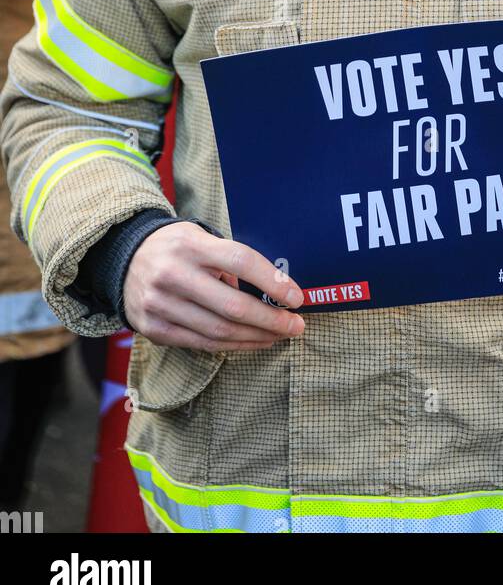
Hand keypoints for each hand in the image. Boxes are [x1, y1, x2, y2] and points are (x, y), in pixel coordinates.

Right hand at [123, 221, 305, 350]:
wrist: (123, 258)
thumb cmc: (176, 247)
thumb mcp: (201, 238)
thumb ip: (230, 262)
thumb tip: (270, 292)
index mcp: (191, 245)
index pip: (241, 261)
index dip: (273, 281)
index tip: (297, 297)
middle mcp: (173, 274)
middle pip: (232, 305)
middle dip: (271, 320)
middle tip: (296, 326)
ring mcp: (160, 304)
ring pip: (218, 331)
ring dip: (255, 337)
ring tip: (278, 336)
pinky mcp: (152, 328)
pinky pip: (200, 343)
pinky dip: (231, 346)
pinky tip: (251, 342)